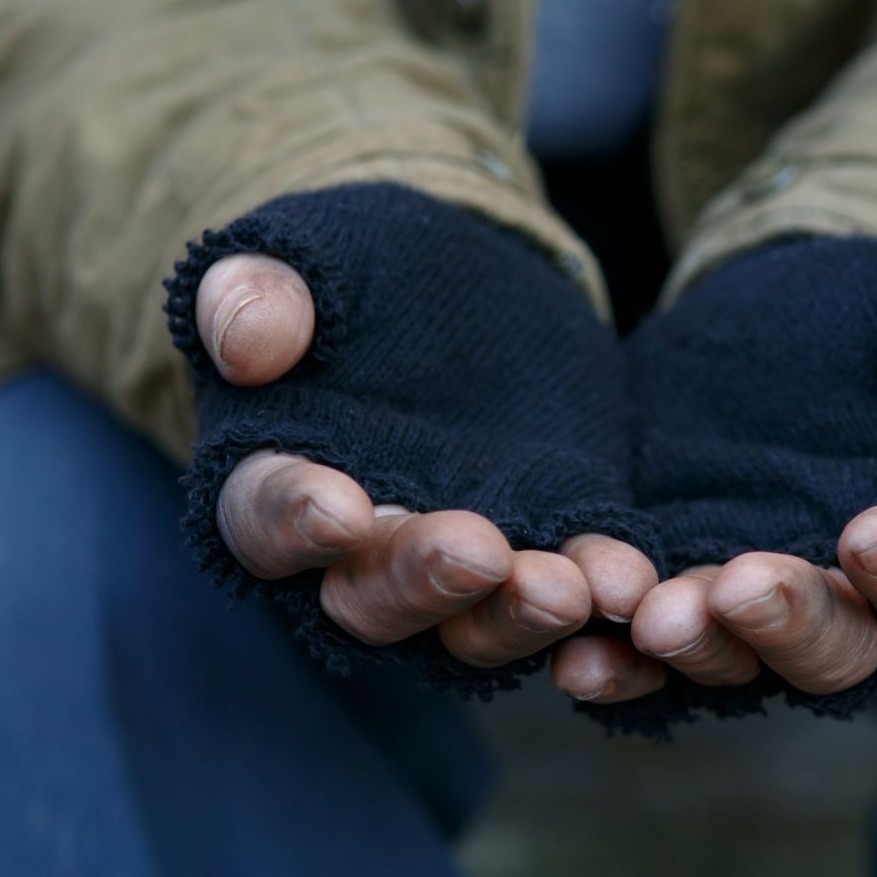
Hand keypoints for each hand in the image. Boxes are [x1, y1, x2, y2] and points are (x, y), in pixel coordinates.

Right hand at [184, 212, 656, 672]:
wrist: (460, 273)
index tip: (339, 508)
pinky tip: (629, 583)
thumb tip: (248, 348)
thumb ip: (256, 293)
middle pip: (374, 596)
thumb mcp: (303, 256)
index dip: (296, 519)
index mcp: (277, 480)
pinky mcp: (549, 538)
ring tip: (569, 589)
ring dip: (518, 614)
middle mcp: (362, 549)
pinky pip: (573, 584)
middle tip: (478, 553)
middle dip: (424, 581)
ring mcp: (461, 561)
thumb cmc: (351, 267)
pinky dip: (598, 587)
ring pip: (476, 620)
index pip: (267, 518)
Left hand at [551, 300, 876, 705]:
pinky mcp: (672, 592)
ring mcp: (752, 612)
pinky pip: (645, 652)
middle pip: (836, 649)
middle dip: (791, 623)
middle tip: (743, 585)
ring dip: (697, 647)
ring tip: (656, 616)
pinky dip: (616, 663)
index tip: (875, 532)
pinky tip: (578, 655)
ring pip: (734, 661)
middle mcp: (848, 609)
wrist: (775, 325)